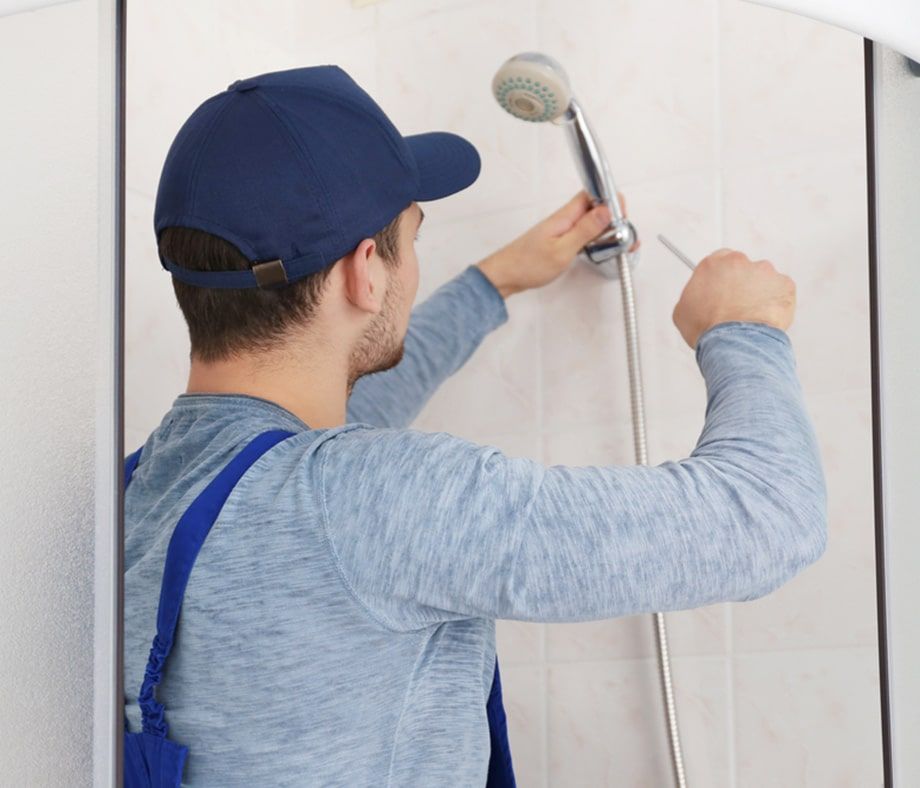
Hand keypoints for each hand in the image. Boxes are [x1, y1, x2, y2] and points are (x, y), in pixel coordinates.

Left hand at [475, 189, 638, 297]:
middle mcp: (564, 220)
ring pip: (591, 223)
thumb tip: (606, 211)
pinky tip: (602, 250)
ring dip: (606, 231)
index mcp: (565, 217)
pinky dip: (595, 241)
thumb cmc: (527, 265)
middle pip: (595, 209)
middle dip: (614, 218)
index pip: (592, 195)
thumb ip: (585, 230)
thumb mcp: (562, 250)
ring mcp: (562, 231)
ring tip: (621, 244)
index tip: (623, 216)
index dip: (610, 200)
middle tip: (626, 236)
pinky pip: (583, 235)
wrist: (505, 276)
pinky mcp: (560, 242)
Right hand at [672, 248, 796, 348]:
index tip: (724, 289)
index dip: (722, 278)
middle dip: (742, 284)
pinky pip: (782, 292)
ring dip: (760, 293)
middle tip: (737, 306)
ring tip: (751, 317)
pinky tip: (765, 319)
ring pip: (764, 280)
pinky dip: (776, 304)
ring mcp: (764, 271)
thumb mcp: (683, 311)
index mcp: (712, 264)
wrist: (734, 343)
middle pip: (743, 269)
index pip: (719, 261)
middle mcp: (739, 261)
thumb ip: (693, 294)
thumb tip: (698, 298)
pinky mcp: (785, 284)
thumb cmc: (708, 329)